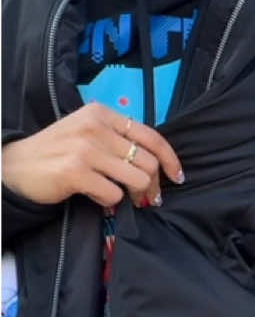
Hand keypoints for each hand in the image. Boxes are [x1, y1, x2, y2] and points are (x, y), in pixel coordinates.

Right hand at [2, 103, 183, 208]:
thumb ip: (116, 139)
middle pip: (148, 162)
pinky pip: (113, 195)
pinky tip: (95, 196)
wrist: (15, 165)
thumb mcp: (86, 132)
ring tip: (124, 199)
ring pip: (136, 179)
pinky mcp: (76, 172)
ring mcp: (85, 149)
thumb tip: (155, 163)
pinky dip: (109, 202)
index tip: (176, 176)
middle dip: (153, 185)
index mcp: (101, 114)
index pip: (151, 136)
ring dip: (135, 196)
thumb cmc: (55, 152)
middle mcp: (95, 127)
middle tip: (148, 198)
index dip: (170, 159)